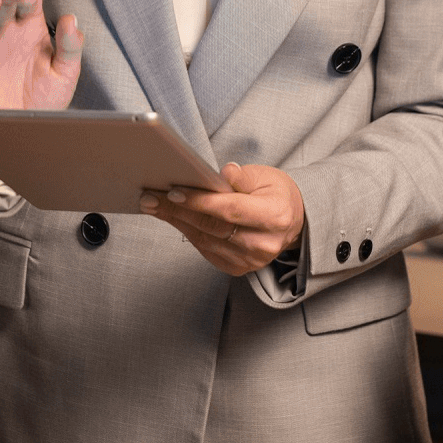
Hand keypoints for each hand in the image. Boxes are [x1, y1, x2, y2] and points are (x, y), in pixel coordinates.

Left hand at [139, 163, 303, 276]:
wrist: (292, 221)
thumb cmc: (276, 194)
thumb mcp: (265, 176)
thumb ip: (241, 176)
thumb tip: (219, 174)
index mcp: (274, 216)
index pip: (230, 210)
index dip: (200, 201)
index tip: (173, 191)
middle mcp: (263, 243)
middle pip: (212, 227)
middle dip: (177, 210)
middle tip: (150, 198)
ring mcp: (250, 260)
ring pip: (204, 240)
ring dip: (176, 221)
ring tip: (154, 205)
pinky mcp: (239, 268)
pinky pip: (206, 250)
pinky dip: (188, 232)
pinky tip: (173, 218)